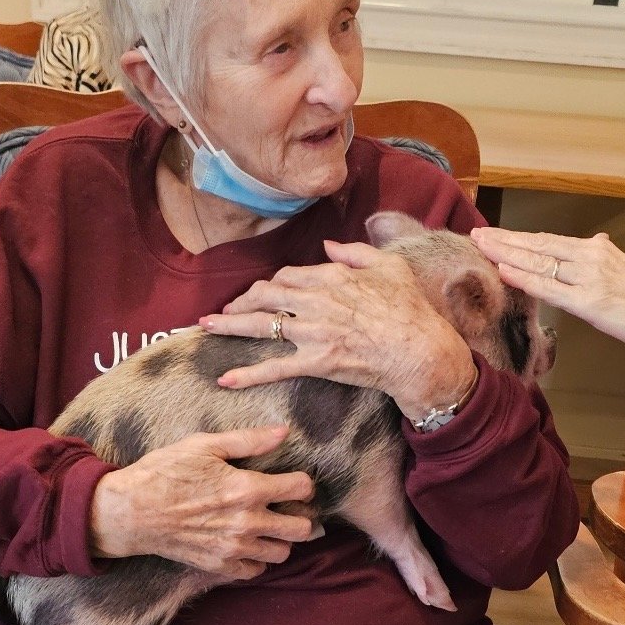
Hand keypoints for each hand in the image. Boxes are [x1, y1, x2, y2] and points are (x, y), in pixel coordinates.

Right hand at [88, 426, 316, 577]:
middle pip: (302, 528)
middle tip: (286, 508)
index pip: (302, 488)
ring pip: (283, 553)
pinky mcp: (220, 565)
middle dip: (299, 515)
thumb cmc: (164, 472)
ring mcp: (234, 547)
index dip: (302, 482)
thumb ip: (248, 440)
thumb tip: (283, 432)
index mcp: (248, 488)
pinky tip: (247, 543)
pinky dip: (257, 559)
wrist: (131, 511)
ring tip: (267, 527)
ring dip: (280, 539)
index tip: (293, 482)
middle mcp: (247, 522)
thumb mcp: (204, 446)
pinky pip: (256, 570)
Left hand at [199, 240, 475, 420]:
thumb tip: (328, 244)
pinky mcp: (315, 362)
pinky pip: (274, 367)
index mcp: (330, 276)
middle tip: (224, 309)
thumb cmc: (411, 309)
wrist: (419, 350)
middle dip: (240, 301)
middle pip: (264, 296)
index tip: (261, 292)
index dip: (270, 284)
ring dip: (229, 325)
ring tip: (205, 328)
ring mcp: (312, 332)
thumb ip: (355, 251)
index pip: (287, 276)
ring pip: (260, 325)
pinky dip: (248, 373)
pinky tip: (225, 379)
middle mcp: (314, 301)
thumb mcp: (390, 264)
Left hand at [469, 226, 624, 361]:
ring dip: (507, 254)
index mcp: (596, 249)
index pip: (547, 241)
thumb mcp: (624, 271)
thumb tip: (593, 242)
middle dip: (503, 240)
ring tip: (481, 247)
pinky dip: (525, 278)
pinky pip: (551, 288)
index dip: (517, 238)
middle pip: (538, 245)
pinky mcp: (591, 303)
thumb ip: (603, 258)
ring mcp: (590, 278)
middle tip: (475, 234)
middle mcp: (591, 256)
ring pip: (540, 262)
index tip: (493, 234)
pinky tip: (504, 271)